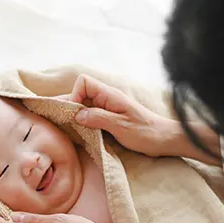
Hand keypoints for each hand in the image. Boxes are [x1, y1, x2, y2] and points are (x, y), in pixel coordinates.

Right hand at [63, 74, 221, 164]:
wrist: (165, 140)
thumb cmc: (147, 133)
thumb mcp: (121, 127)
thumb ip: (98, 118)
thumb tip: (77, 114)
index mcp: (110, 95)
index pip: (83, 82)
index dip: (74, 95)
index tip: (75, 114)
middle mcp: (107, 98)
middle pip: (80, 93)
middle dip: (69, 105)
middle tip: (57, 120)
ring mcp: (108, 108)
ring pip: (83, 105)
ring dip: (74, 115)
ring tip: (64, 126)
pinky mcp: (110, 118)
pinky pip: (90, 115)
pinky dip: (82, 122)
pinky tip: (77, 131)